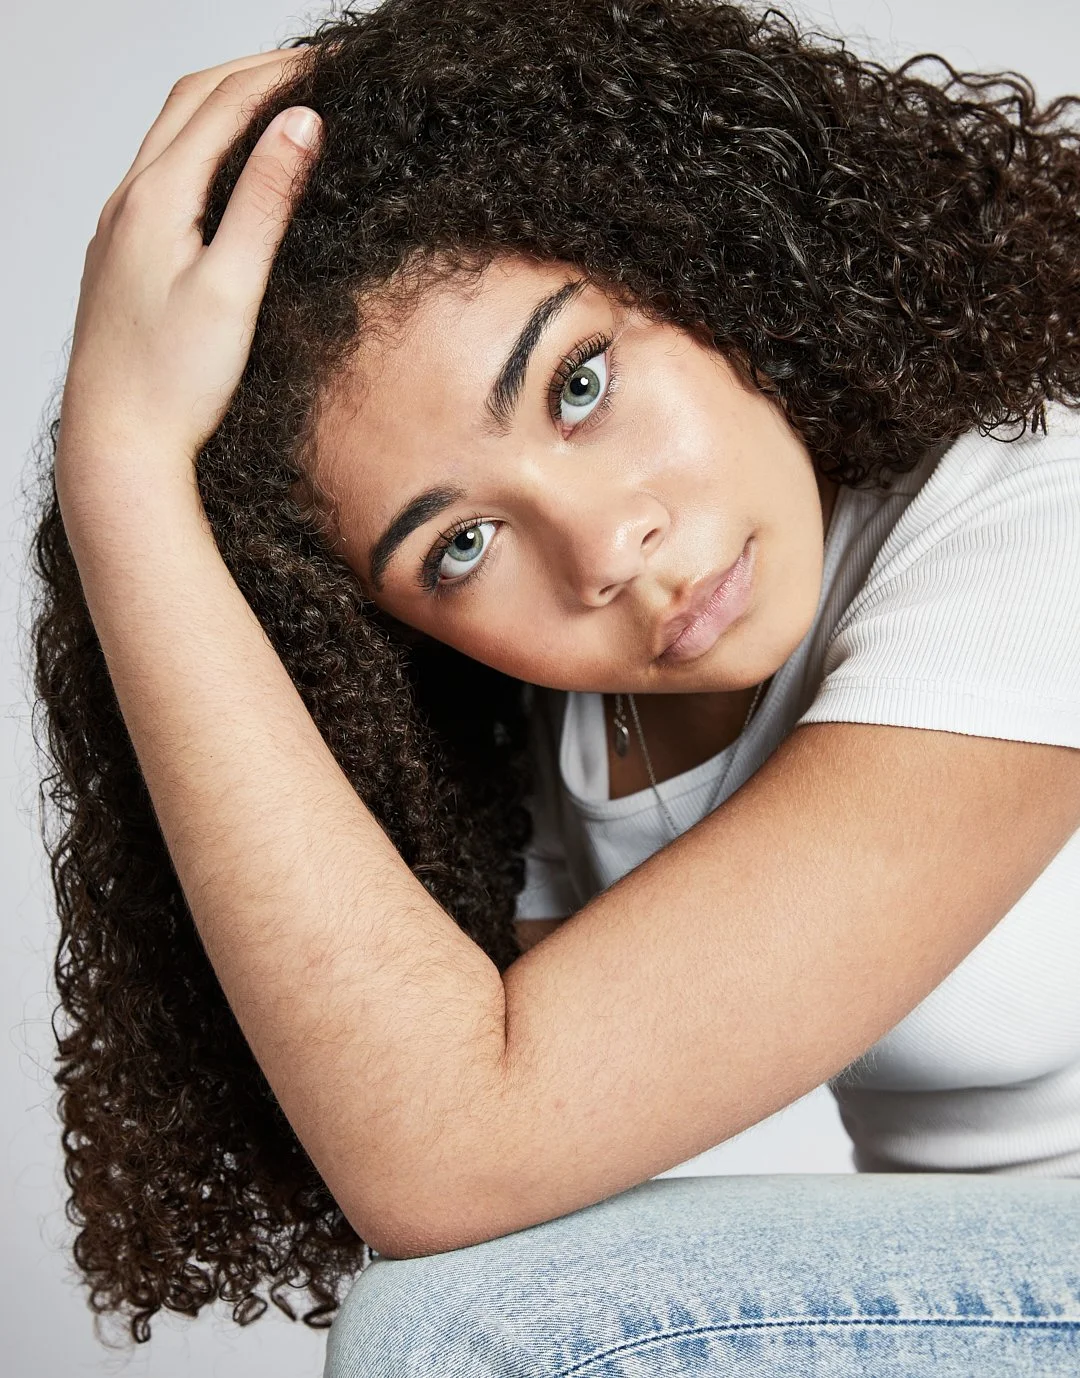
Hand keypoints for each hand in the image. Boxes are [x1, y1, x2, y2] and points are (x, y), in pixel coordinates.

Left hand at [55, 48, 320, 520]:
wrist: (117, 443)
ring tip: (278, 98)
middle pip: (191, 100)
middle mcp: (128, 199)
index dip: (282, 71)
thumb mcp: (232, 288)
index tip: (335, 59)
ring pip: (172, 133)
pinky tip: (227, 167)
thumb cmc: (172, 381)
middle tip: (315, 63)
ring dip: (225, 102)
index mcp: (156, 198)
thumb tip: (301, 122)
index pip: (225, 101)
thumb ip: (266, 202)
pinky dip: (202, 143)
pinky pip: (161, 171)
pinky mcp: (121, 253)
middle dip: (254, 69)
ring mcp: (119, 225)